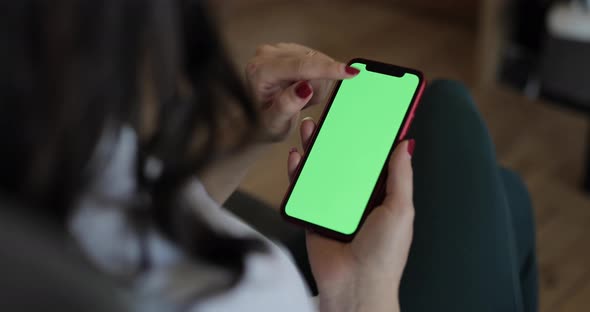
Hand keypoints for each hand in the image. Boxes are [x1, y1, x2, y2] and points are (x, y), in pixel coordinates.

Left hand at [245, 43, 358, 141]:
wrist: (257, 117)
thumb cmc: (264, 123)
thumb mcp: (275, 123)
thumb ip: (286, 106)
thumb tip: (305, 88)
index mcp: (260, 71)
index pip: (300, 66)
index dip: (327, 69)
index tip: (350, 72)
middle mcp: (267, 54)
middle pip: (311, 61)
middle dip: (318, 84)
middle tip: (307, 104)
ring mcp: (277, 49)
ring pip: (317, 59)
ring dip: (318, 81)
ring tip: (303, 98)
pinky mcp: (288, 49)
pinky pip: (316, 58)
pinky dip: (317, 75)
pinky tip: (304, 88)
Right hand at [287, 119, 414, 311]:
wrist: (355, 285)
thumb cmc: (384, 254)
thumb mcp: (400, 210)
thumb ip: (401, 177)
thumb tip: (405, 144)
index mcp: (380, 194)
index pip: (375, 158)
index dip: (371, 137)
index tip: (368, 113)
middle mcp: (356, 196)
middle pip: (345, 159)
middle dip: (339, 136)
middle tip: (335, 113)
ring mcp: (332, 204)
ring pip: (322, 169)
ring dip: (317, 147)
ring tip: (312, 124)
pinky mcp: (312, 213)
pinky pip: (303, 188)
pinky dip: (298, 170)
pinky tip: (297, 155)